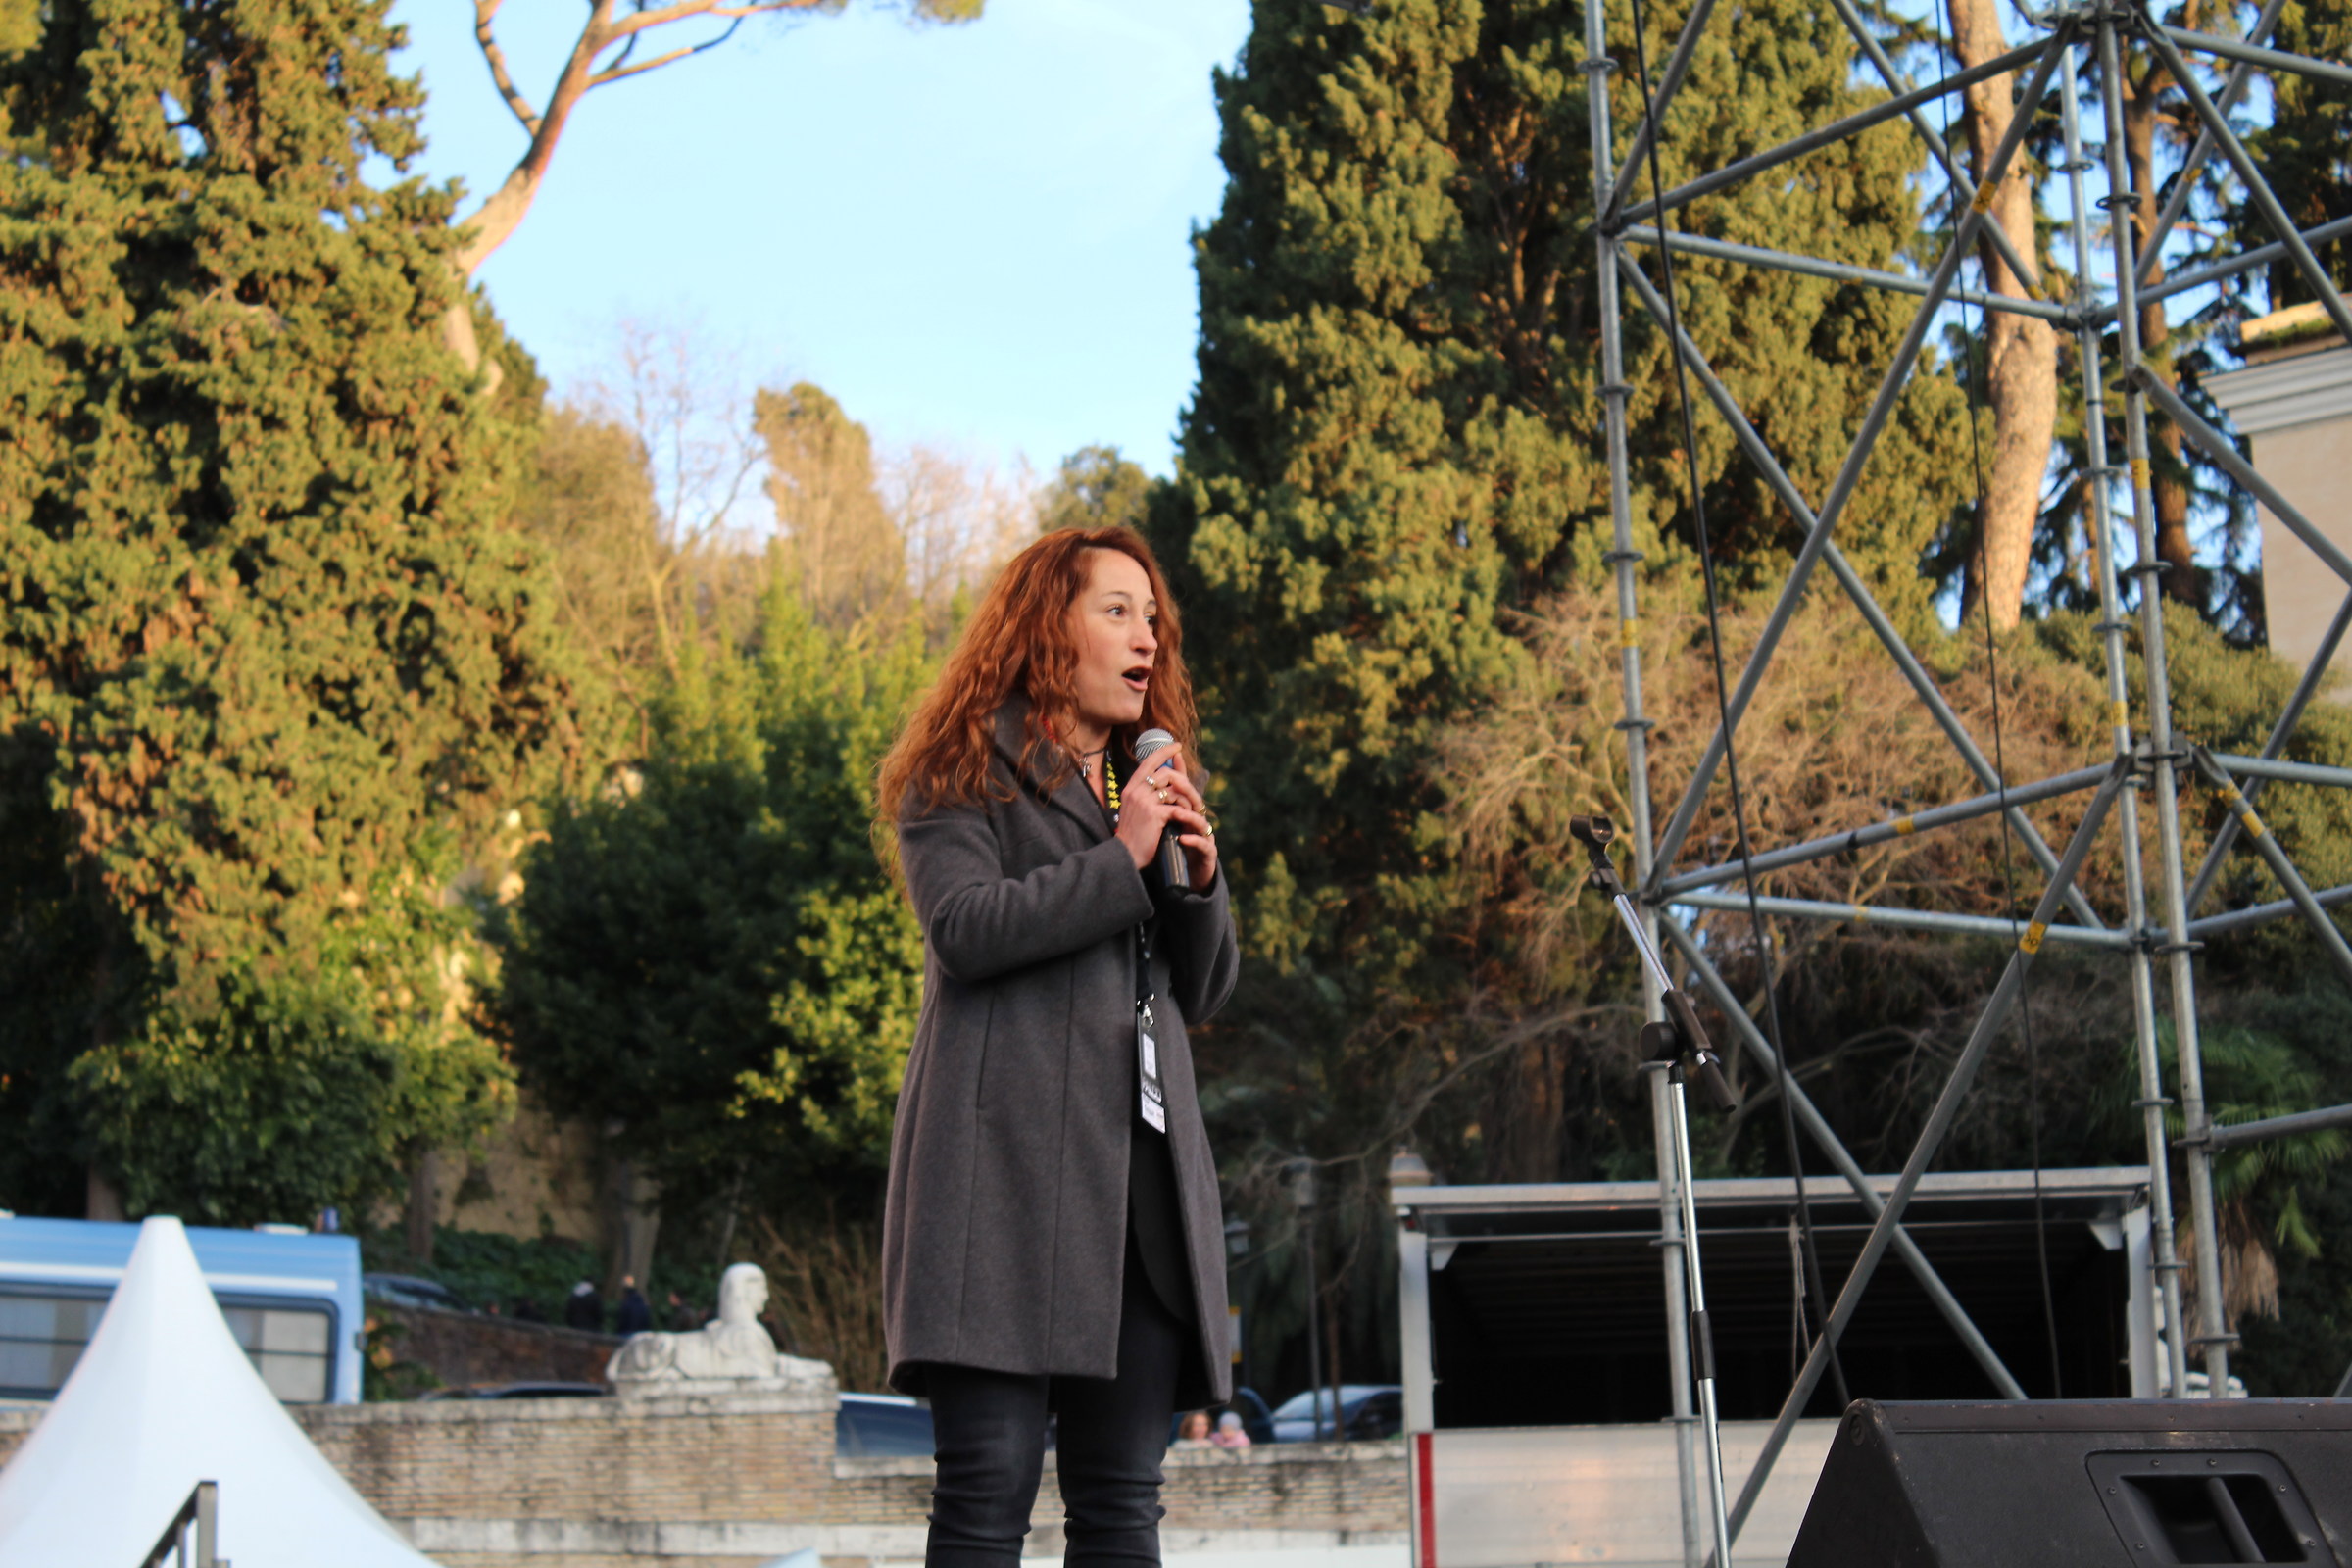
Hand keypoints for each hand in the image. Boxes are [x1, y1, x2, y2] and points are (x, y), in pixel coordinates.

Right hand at [1123, 745, 1218, 888]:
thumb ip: (1146, 794)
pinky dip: (1187, 814)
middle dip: (1185, 783)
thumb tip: (1162, 782)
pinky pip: (1178, 807)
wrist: (1125, 855)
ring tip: (1194, 811)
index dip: (1164, 752)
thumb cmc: (1133, 835)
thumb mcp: (1135, 809)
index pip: (1148, 762)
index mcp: (1130, 788)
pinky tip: (1190, 821)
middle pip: (1167, 774)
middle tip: (1194, 795)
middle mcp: (1136, 791)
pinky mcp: (1155, 814)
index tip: (1177, 746)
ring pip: (1176, 790)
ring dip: (1189, 800)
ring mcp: (1145, 802)